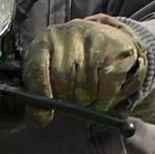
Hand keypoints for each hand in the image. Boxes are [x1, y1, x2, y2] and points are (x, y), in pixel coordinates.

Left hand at [23, 15, 150, 115]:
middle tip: (72, 100)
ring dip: (87, 101)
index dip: (40, 94)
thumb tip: (40, 119)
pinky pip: (107, 88)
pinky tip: (101, 97)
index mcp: (46, 40)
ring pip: (86, 88)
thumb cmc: (70, 59)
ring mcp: (95, 39)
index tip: (44, 117)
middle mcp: (69, 34)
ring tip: (87, 95)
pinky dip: (104, 101)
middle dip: (67, 98)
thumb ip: (38, 89)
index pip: (37, 69)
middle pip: (63, 81)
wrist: (107, 36)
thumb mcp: (48, 66)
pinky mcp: (117, 49)